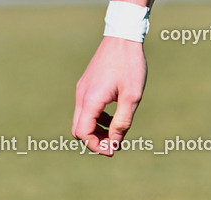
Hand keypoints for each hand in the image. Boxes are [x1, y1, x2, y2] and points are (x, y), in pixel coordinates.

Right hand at [72, 37, 146, 155]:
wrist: (123, 38)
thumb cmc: (130, 67)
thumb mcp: (132, 97)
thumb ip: (123, 122)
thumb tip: (115, 142)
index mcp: (91, 99)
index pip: (83, 132)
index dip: (96, 146)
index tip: (113, 150)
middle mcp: (82, 95)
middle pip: (78, 129)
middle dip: (94, 141)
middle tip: (114, 144)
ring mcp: (82, 90)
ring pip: (82, 120)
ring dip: (96, 131)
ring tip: (116, 133)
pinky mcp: (87, 86)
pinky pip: (86, 110)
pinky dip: (97, 119)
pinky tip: (113, 118)